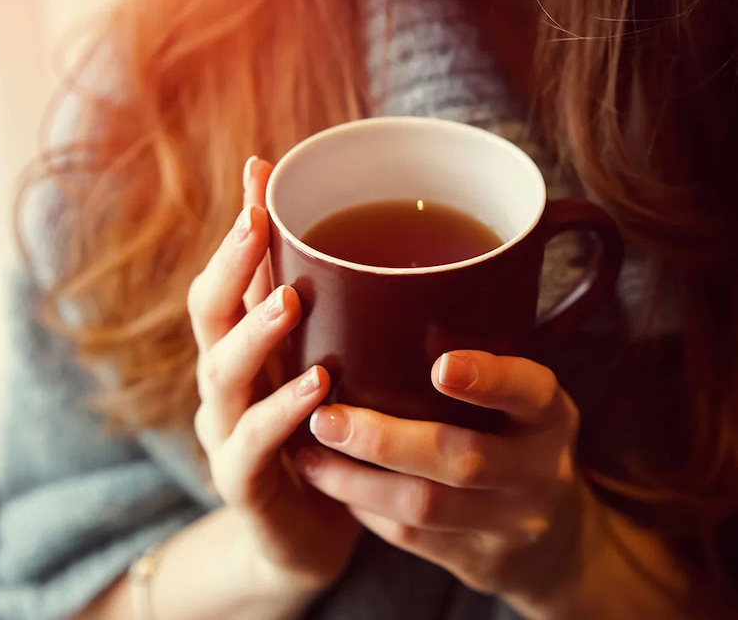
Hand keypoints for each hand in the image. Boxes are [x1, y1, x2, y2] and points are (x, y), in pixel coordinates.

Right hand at [187, 157, 359, 594]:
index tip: (261, 170)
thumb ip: (336, 320)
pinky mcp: (242, 482)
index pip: (228, 276)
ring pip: (221, 373)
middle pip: (207, 313)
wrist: (309, 533)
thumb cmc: (323, 438)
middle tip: (260, 222)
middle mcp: (225, 383)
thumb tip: (386, 252)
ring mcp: (225, 432)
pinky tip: (318, 388)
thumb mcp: (325, 369)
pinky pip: (252, 444)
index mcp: (243, 350)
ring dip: (254, 333)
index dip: (238, 227)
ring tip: (289, 299)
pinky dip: (282, 412)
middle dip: (232, 264)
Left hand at [295, 350, 581, 605]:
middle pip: (462, 459)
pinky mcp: (477, 560)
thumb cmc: (517, 441)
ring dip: (357, 480)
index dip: (489, 379)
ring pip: (425, 506)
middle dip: (385, 439)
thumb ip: (480, 365)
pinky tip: (332, 483)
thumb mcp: (521, 403)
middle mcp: (539, 471)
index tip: (440, 365)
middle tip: (326, 416)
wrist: (553, 544)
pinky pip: (411, 537)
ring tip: (310, 453)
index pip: (531, 392)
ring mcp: (510, 523)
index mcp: (551, 417)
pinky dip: (364, 508)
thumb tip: (379, 301)